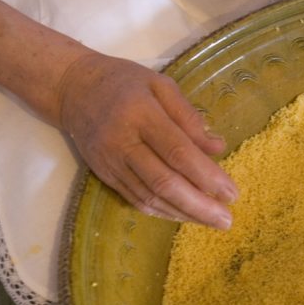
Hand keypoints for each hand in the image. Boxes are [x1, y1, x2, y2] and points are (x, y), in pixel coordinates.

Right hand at [56, 53, 237, 227]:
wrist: (72, 88)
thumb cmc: (124, 82)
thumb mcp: (160, 84)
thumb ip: (189, 116)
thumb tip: (217, 147)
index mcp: (142, 114)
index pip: (178, 152)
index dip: (206, 176)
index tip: (231, 192)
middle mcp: (123, 142)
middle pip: (164, 182)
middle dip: (199, 205)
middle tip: (227, 220)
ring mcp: (111, 162)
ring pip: (149, 197)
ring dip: (183, 214)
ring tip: (212, 222)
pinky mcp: (104, 175)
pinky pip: (135, 200)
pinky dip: (161, 212)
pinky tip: (183, 216)